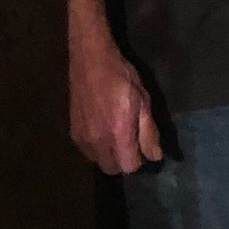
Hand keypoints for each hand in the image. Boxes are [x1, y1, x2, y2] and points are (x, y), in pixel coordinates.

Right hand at [68, 19, 162, 173]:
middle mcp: (97, 141)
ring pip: (98, 162)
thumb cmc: (122, 77)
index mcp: (118, 133)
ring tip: (116, 134)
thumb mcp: (144, 101)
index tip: (142, 145)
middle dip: (124, 161)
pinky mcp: (72, 132)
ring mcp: (81, 138)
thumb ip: (149, 132)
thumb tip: (155, 157)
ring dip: (109, 155)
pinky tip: (103, 129)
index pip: (129, 167)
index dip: (140, 159)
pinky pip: (87, 152)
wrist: (90, 59)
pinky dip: (97, 148)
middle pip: (112, 169)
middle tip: (131, 141)